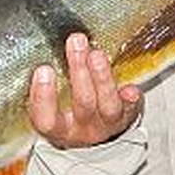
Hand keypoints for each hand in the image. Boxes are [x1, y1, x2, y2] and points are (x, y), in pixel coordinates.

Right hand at [27, 33, 142, 148]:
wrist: (98, 130)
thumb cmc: (70, 109)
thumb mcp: (54, 103)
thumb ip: (49, 81)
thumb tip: (47, 43)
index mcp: (59, 128)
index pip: (46, 119)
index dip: (43, 97)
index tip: (43, 69)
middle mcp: (83, 129)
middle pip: (83, 104)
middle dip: (79, 72)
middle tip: (76, 43)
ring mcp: (107, 123)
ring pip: (108, 104)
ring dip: (103, 77)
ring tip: (97, 53)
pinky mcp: (128, 115)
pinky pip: (131, 107)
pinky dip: (131, 98)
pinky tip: (131, 89)